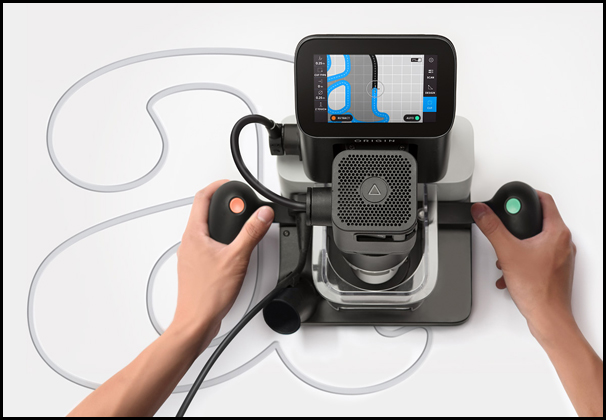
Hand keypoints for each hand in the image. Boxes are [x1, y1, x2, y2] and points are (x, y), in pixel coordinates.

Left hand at [170, 180, 273, 352]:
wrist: (196, 321)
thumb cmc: (208, 294)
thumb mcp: (237, 258)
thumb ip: (251, 233)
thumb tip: (262, 214)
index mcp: (194, 234)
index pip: (201, 198)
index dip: (217, 186)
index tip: (231, 184)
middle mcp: (189, 242)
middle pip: (203, 212)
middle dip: (223, 205)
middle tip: (240, 205)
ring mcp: (191, 255)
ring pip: (205, 230)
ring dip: (223, 225)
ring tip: (240, 228)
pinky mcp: (196, 267)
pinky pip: (207, 246)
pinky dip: (221, 242)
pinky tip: (234, 253)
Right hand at [471, 191, 576, 341]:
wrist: (548, 317)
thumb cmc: (538, 290)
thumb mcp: (507, 252)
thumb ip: (492, 228)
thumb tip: (482, 211)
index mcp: (557, 233)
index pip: (545, 201)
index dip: (527, 195)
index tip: (513, 198)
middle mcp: (564, 243)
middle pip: (540, 220)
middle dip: (518, 224)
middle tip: (505, 224)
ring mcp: (561, 258)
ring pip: (537, 240)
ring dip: (518, 244)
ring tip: (505, 253)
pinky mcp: (555, 270)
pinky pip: (537, 256)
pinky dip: (522, 258)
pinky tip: (510, 269)